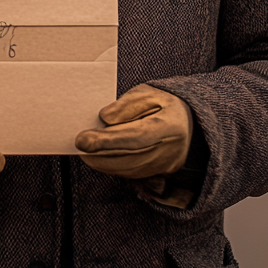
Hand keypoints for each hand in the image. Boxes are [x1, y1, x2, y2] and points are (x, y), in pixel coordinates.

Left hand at [75, 84, 191, 179]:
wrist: (190, 122)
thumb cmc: (165, 104)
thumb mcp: (149, 94)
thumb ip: (127, 105)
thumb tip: (105, 118)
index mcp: (170, 126)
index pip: (135, 137)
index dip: (107, 141)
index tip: (83, 139)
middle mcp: (170, 151)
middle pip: (128, 157)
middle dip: (99, 153)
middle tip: (78, 144)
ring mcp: (165, 165)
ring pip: (128, 169)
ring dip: (102, 162)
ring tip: (84, 150)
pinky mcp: (158, 172)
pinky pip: (131, 173)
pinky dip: (112, 166)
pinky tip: (98, 157)